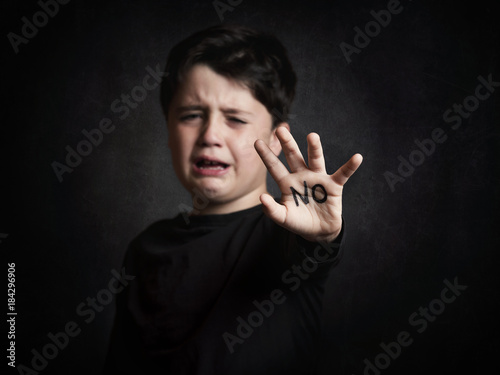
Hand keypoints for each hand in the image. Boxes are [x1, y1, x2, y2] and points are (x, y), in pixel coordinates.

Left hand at [254, 126, 362, 242]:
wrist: (318, 231)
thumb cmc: (299, 222)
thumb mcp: (283, 218)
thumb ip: (272, 210)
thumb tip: (262, 198)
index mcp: (287, 182)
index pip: (274, 167)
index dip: (267, 155)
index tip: (257, 142)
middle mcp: (302, 176)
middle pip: (294, 156)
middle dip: (288, 144)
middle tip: (281, 130)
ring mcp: (318, 179)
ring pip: (315, 160)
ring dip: (314, 148)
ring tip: (312, 136)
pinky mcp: (333, 186)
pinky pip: (342, 174)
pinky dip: (350, 166)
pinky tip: (357, 158)